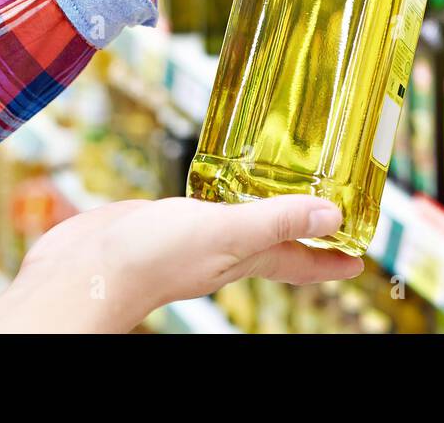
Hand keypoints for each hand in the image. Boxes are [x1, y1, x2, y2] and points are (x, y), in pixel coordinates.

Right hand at [0, 195, 360, 332]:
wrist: (84, 268)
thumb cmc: (151, 260)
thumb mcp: (225, 233)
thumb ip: (275, 220)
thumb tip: (332, 217)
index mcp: (243, 258)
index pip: (299, 262)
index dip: (330, 259)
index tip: (359, 255)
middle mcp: (222, 249)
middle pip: (274, 240)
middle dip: (302, 230)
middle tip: (330, 212)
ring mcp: (193, 234)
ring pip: (239, 220)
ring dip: (263, 206)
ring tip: (282, 185)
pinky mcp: (164, 217)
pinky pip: (203, 203)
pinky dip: (218, 191)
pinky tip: (216, 176)